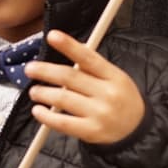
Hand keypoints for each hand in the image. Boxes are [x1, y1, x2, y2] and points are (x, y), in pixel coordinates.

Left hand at [24, 30, 144, 144]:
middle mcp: (107, 94)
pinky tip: (38, 110)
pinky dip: (46, 116)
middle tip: (31, 69)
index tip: (52, 36)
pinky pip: (62, 123)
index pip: (88, 58)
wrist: (137, 131)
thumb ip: (93, 68)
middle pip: (70, 77)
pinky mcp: (91, 131)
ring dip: (43, 93)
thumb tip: (66, 54)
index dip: (69, 46)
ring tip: (34, 91)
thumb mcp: (116, 78)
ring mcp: (99, 114)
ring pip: (62, 99)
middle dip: (45, 71)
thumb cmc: (121, 100)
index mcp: (114, 76)